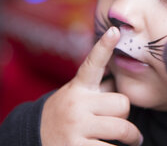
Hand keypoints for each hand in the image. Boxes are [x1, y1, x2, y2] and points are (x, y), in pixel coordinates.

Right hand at [40, 27, 142, 145]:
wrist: (34, 139)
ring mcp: (76, 127)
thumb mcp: (77, 96)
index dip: (104, 46)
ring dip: (131, 136)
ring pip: (122, 127)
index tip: (114, 31)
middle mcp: (76, 104)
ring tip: (132, 139)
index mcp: (78, 88)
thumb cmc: (67, 115)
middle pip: (122, 103)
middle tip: (119, 119)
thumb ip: (99, 86)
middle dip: (124, 114)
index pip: (93, 64)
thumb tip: (124, 73)